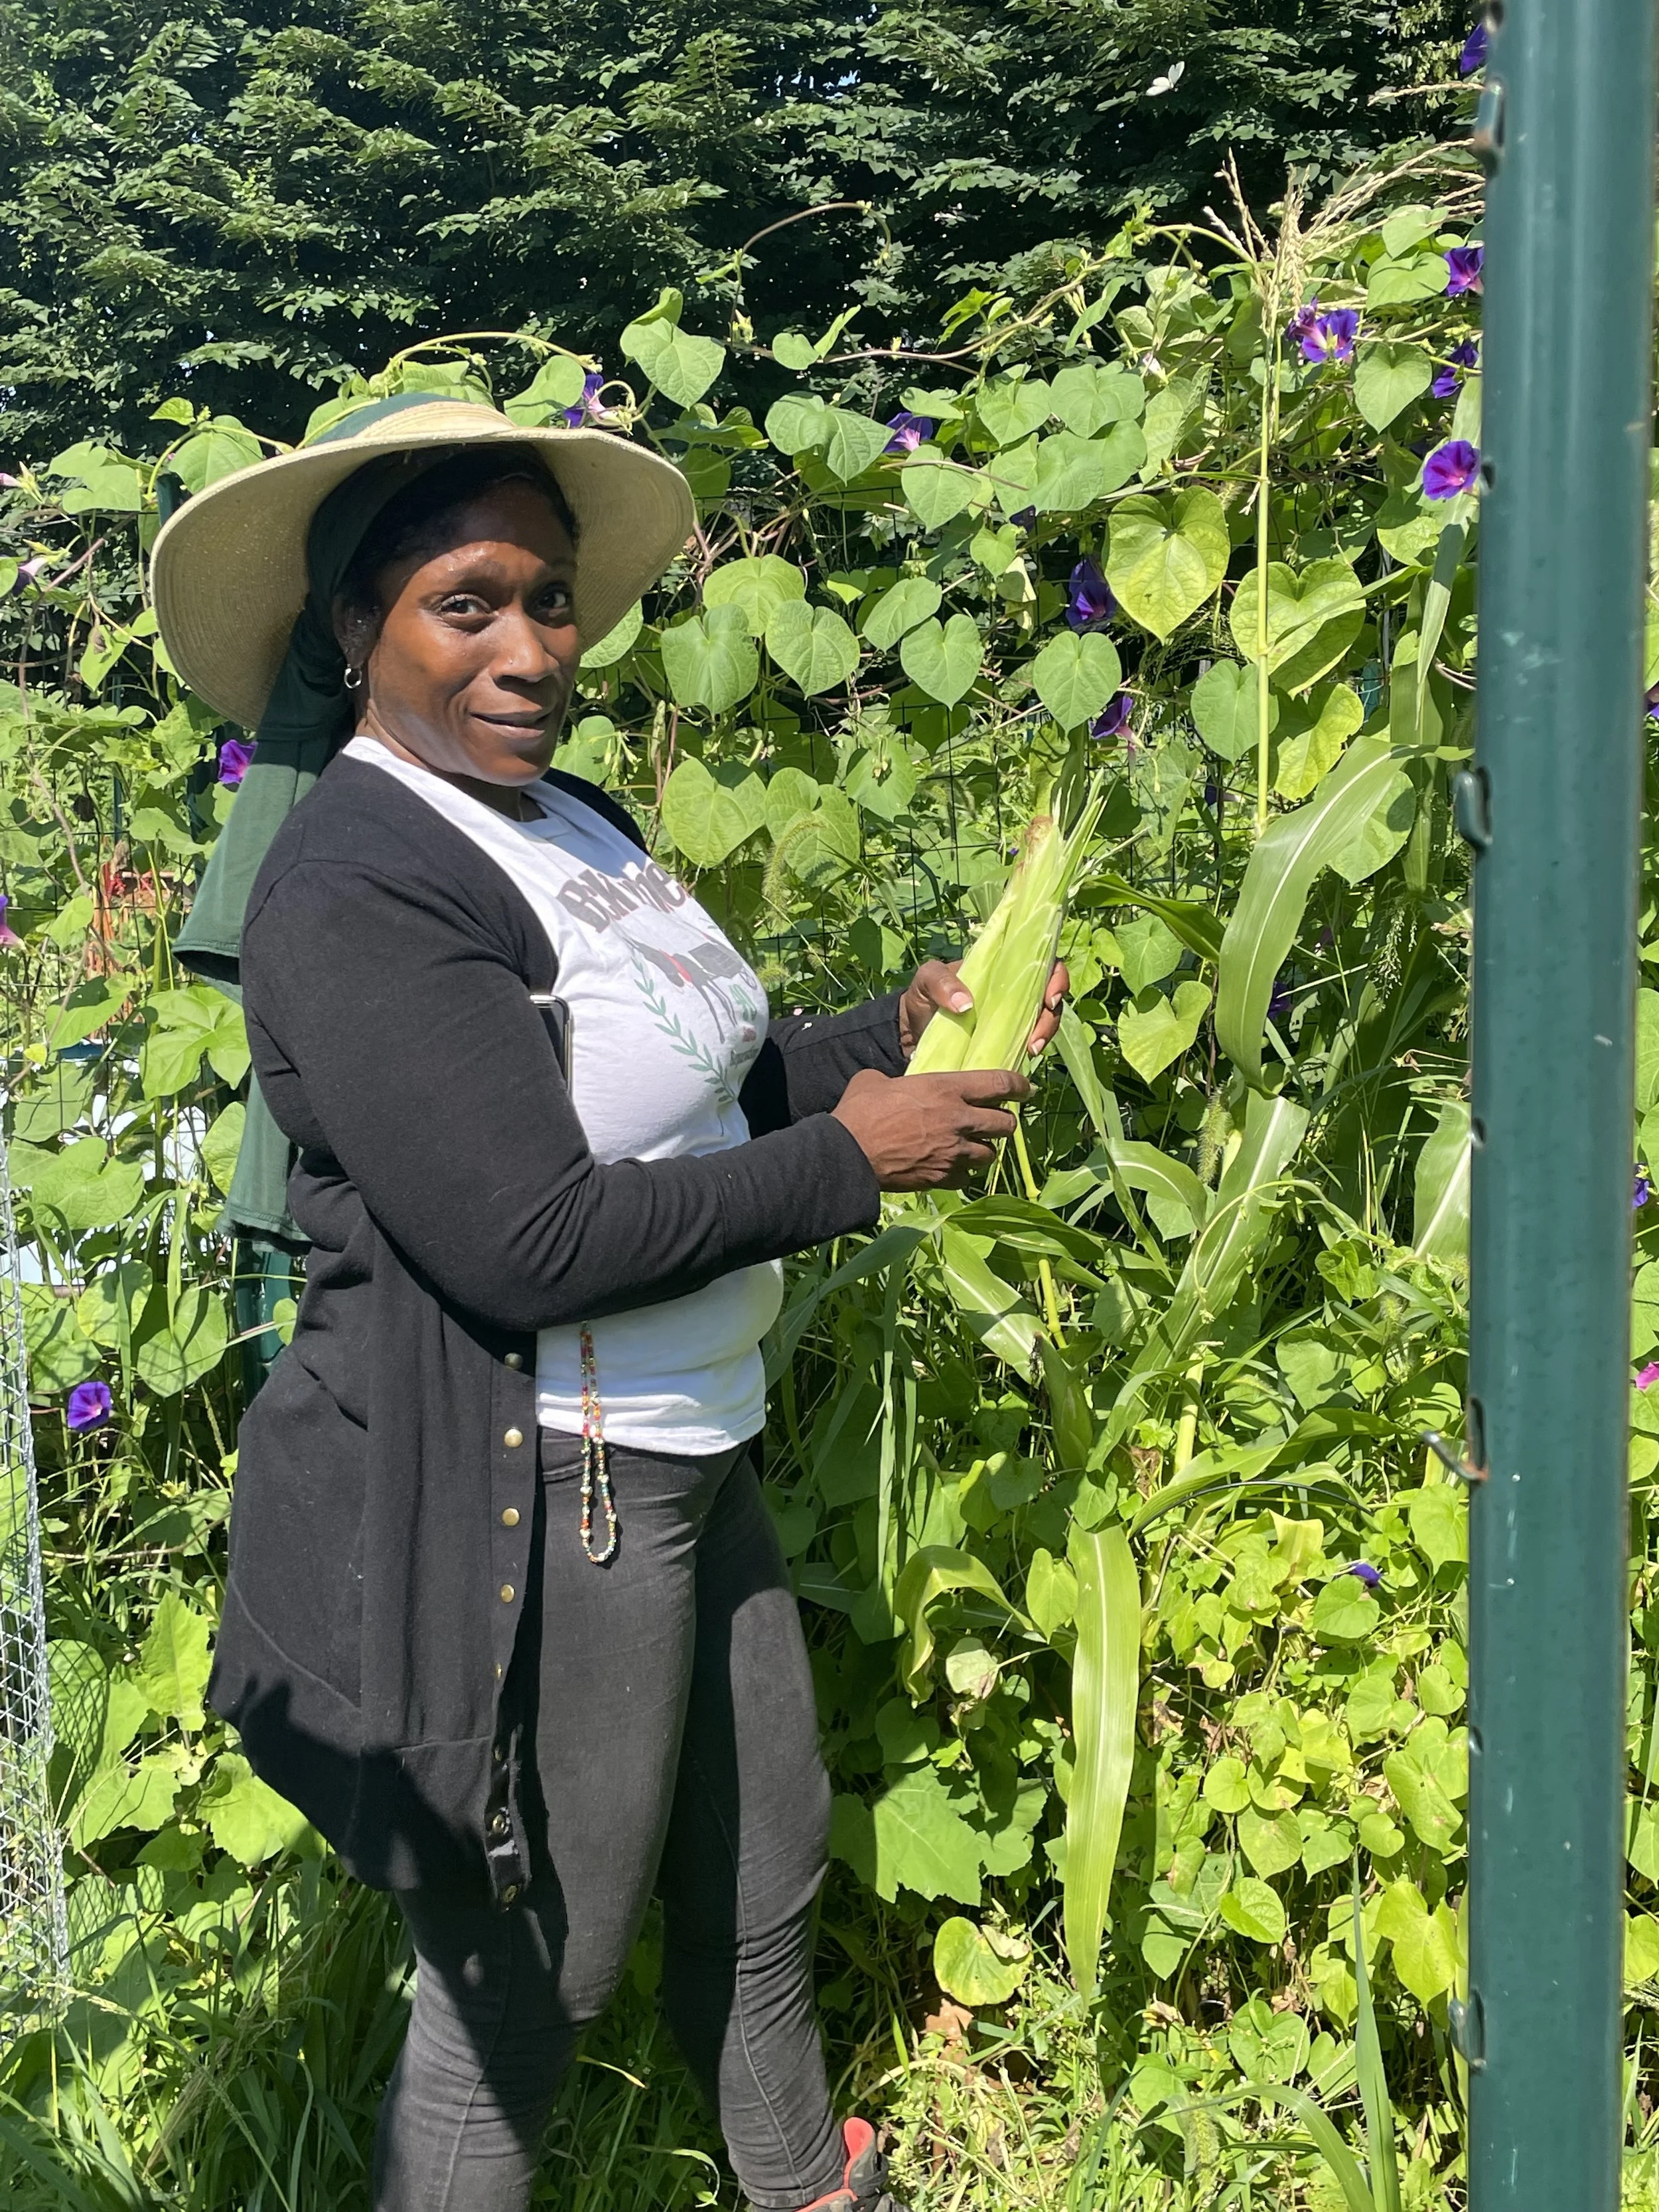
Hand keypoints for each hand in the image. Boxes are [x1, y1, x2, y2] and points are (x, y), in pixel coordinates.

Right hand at [832, 1066, 1031, 1190]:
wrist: (849, 1154)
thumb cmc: (861, 1112)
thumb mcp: (877, 1081)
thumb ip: (899, 1081)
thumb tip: (894, 1087)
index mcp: (947, 1089)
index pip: (1000, 1084)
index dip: (1019, 1086)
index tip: (1027, 1089)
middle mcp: (959, 1120)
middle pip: (1005, 1124)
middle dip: (1005, 1123)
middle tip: (997, 1123)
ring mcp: (954, 1153)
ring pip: (990, 1155)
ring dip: (984, 1151)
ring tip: (972, 1149)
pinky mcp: (944, 1178)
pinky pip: (967, 1178)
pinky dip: (962, 1173)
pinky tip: (951, 1169)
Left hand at [898, 958, 1070, 1058]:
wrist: (910, 1033)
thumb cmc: (922, 997)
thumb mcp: (926, 980)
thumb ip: (942, 982)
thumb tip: (966, 1004)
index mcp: (1002, 969)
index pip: (1044, 964)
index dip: (1057, 977)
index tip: (1049, 997)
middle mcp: (1014, 992)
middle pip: (1051, 999)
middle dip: (1052, 1017)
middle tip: (1037, 1037)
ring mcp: (1013, 1018)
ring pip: (1046, 1022)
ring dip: (1046, 1035)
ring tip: (1031, 1050)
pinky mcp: (1006, 1042)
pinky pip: (1029, 1044)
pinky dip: (1031, 1050)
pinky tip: (1022, 1059)